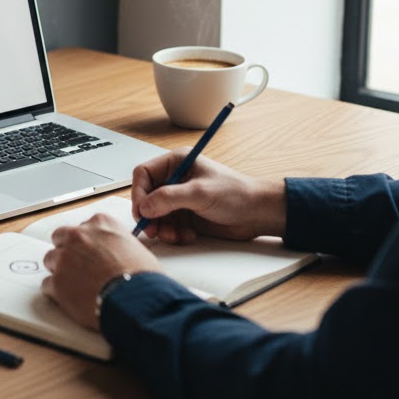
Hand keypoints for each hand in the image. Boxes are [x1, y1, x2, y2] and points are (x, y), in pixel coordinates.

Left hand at [41, 212, 161, 329]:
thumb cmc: (143, 278)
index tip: (90, 251)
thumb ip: (117, 243)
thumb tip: (114, 253)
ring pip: (51, 259)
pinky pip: (48, 285)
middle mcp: (79, 236)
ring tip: (75, 285)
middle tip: (78, 266)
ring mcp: (65, 258)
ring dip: (60, 271)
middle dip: (67, 250)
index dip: (86, 241)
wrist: (136, 300)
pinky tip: (70, 299)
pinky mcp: (57, 282)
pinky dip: (57, 292)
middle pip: (60, 237)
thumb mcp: (136, 248)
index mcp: (100, 223)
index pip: (83, 226)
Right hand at [131, 153, 285, 243]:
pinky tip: (187, 236)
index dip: (139, 193)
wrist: (258, 214)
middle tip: (153, 230)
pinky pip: (168, 226)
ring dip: (162, 228)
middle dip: (149, 215)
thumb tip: (144, 206)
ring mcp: (180, 198)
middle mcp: (176, 179)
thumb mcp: (200, 193)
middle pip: (147, 197)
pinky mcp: (186, 215)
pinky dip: (174, 233)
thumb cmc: (237, 194)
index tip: (142, 211)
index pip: (144, 174)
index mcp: (177, 163)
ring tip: (173, 235)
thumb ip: (169, 198)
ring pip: (156, 214)